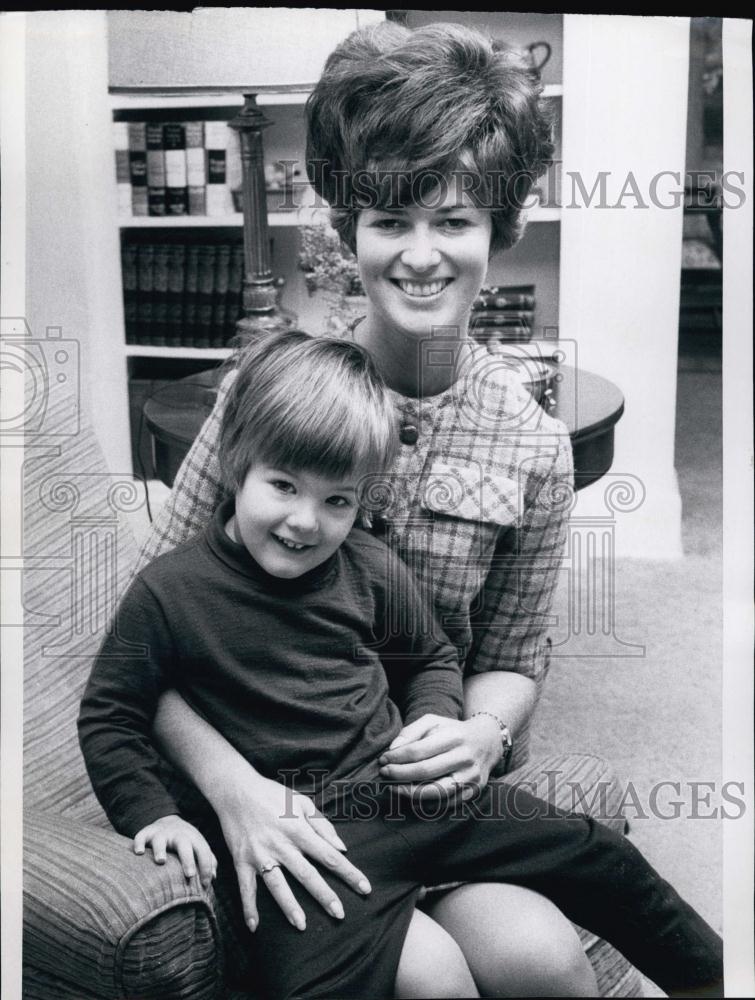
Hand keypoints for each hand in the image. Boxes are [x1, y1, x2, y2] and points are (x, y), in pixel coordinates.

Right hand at [133, 814, 216, 888]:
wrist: (169, 821)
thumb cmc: (186, 842)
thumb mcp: (198, 847)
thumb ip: (207, 860)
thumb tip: (213, 877)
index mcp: (193, 839)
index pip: (203, 851)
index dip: (206, 867)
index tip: (205, 885)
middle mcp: (178, 835)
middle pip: (184, 844)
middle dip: (188, 859)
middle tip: (190, 874)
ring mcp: (161, 833)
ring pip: (160, 839)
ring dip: (161, 850)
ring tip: (161, 861)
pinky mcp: (147, 832)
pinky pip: (141, 836)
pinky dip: (139, 843)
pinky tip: (139, 853)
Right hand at [214, 772, 371, 933]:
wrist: (236, 790)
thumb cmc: (272, 794)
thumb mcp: (301, 802)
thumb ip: (322, 825)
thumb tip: (341, 847)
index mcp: (298, 829)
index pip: (329, 855)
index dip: (348, 872)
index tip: (364, 888)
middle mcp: (281, 844)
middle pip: (306, 874)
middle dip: (324, 895)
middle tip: (340, 914)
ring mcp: (260, 854)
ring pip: (277, 885)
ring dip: (289, 906)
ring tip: (301, 925)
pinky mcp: (241, 860)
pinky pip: (245, 888)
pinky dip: (248, 907)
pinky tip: (254, 926)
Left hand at [378, 713, 501, 800]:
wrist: (487, 742)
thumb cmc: (452, 731)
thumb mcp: (433, 722)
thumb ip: (410, 731)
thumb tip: (392, 750)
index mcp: (454, 737)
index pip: (418, 750)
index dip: (397, 757)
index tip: (383, 760)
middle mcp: (464, 757)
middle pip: (425, 771)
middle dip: (399, 775)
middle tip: (384, 774)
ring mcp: (471, 777)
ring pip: (436, 792)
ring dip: (410, 793)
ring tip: (394, 788)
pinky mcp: (473, 792)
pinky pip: (446, 804)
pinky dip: (426, 804)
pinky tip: (411, 798)